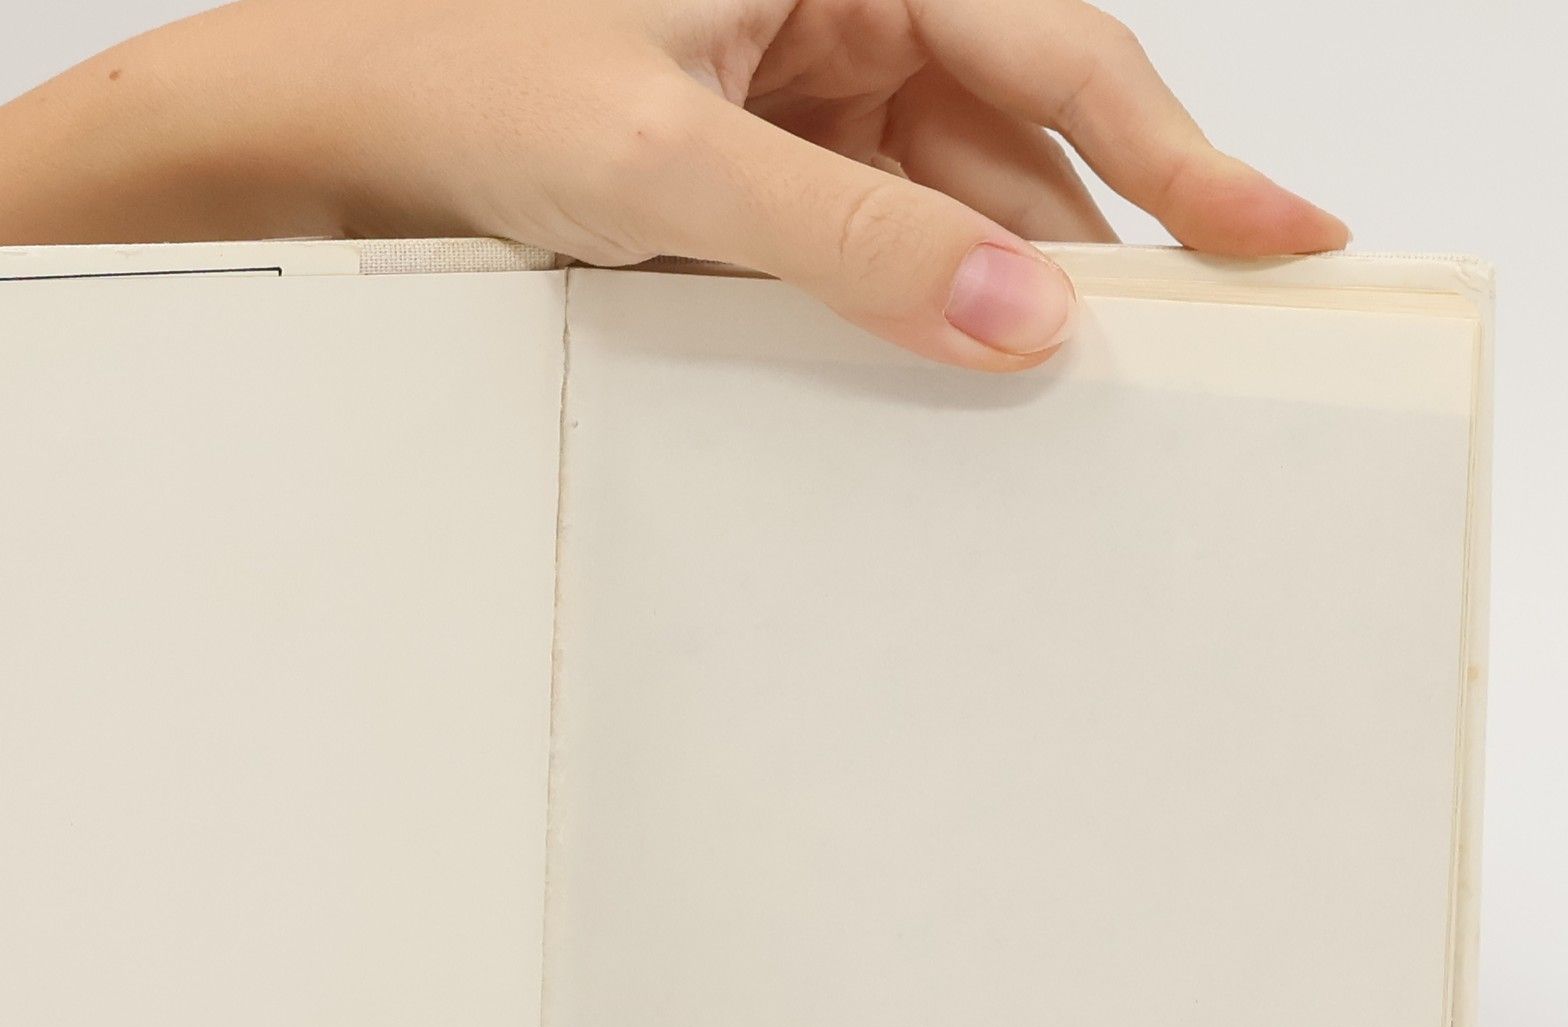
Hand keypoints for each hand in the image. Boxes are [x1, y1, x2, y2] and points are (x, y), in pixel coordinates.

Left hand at [143, 0, 1347, 368]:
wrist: (328, 139)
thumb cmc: (459, 81)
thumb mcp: (670, 159)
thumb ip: (853, 236)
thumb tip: (1020, 318)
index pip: (1055, 52)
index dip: (1181, 154)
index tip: (1285, 236)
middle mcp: (833, 10)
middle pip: (1018, 136)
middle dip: (1093, 247)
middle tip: (1181, 363)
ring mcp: (793, 98)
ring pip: (947, 202)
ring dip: (993, 295)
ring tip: (1064, 401)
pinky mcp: (748, 175)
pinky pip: (864, 243)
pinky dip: (903, 311)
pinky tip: (937, 378)